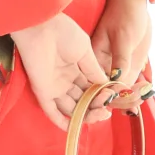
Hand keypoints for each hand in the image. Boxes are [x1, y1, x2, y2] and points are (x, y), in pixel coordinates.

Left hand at [10, 11, 112, 131]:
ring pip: (70, 108)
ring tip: (99, 115)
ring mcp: (54, 87)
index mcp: (76, 68)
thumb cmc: (64, 33)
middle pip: (82, 101)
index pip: (90, 89)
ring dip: (84, 115)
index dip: (101, 96)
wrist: (42, 27)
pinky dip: (62, 122)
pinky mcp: (42, 92)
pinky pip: (51, 111)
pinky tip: (75, 128)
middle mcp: (65, 80)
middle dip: (95, 108)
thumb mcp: (85, 51)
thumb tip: (106, 85)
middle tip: (106, 111)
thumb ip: (94, 70)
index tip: (112, 99)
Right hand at [91, 0, 152, 91]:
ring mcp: (114, 67)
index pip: (95, 84)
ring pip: (119, 91)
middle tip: (138, 97)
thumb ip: (120, 59)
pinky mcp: (126, 65)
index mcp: (92, 58)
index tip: (122, 96)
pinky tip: (145, 91)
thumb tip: (116, 83)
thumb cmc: (125, 13)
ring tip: (144, 93)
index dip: (107, 95)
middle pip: (106, 92)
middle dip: (121, 99)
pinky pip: (128, 84)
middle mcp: (100, 66)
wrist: (134, 1)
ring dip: (130, 97)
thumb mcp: (123, 36)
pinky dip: (136, 91)